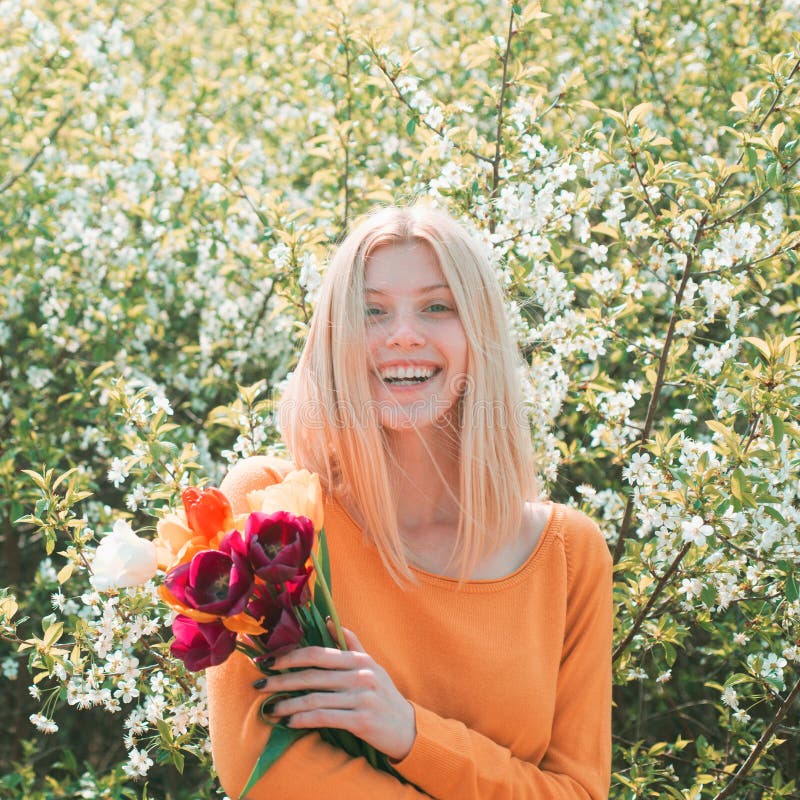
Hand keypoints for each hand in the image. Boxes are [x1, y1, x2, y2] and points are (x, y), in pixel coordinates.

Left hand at [256, 624, 415, 761]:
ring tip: (270, 709)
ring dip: (288, 704)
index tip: (269, 661)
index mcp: (359, 660)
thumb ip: (352, 643)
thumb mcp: (372, 665)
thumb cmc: (384, 694)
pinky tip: (289, 722)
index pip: (317, 654)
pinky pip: (325, 718)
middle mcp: (360, 676)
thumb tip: (329, 620)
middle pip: (312, 676)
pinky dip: (304, 719)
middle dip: (281, 680)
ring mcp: (361, 698)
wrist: (407, 728)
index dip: (290, 656)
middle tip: (259, 684)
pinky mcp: (361, 721)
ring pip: (315, 698)